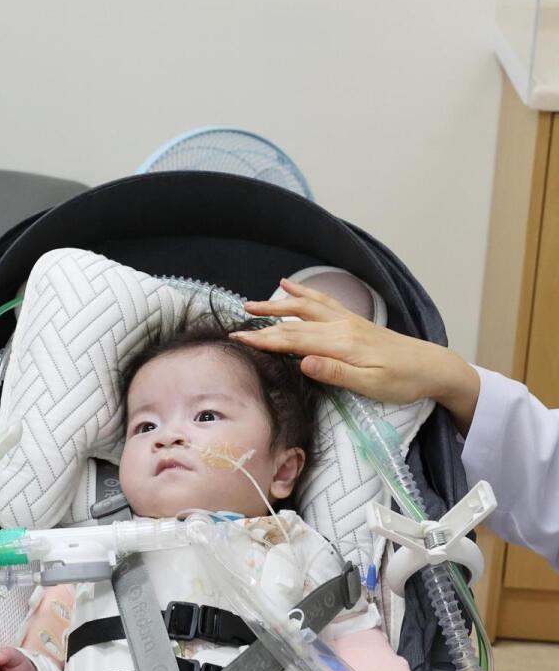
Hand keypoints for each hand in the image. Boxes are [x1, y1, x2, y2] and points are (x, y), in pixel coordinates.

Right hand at [234, 279, 480, 432]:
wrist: (434, 366)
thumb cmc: (404, 381)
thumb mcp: (371, 385)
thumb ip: (335, 373)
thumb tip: (303, 362)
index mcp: (341, 344)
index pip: (293, 341)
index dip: (264, 340)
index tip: (238, 339)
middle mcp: (340, 327)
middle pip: (293, 323)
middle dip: (263, 324)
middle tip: (236, 327)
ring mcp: (347, 321)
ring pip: (305, 307)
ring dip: (277, 304)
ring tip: (252, 303)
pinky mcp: (353, 321)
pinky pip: (322, 301)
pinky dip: (303, 292)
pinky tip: (289, 285)